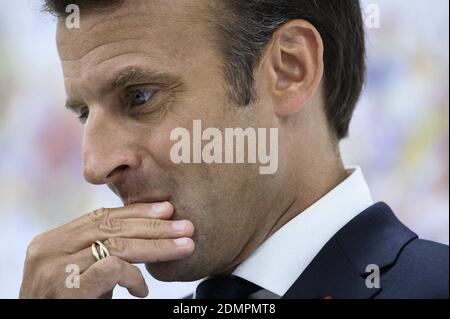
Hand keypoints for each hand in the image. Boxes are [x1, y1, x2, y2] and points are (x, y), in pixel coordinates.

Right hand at [19, 202, 194, 298]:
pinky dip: (134, 276)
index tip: (166, 209)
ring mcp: (55, 268)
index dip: (136, 212)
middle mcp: (50, 249)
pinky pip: (112, 268)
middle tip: (185, 226)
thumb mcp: (80, 272)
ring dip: (157, 246)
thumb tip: (146, 233)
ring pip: (118, 245)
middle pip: (112, 228)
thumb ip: (100, 252)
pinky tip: (143, 289)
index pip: (101, 217)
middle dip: (153, 226)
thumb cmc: (66, 303)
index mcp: (54, 240)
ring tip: (184, 246)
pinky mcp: (66, 287)